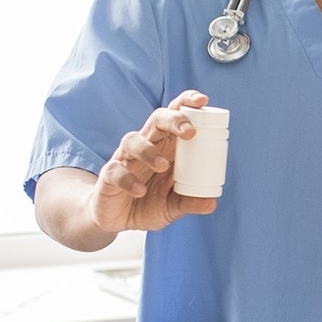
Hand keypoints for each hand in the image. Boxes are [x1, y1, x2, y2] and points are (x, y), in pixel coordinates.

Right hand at [88, 90, 218, 233]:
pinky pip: (115, 170)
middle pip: (156, 119)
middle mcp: (145, 146)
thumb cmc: (148, 203)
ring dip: (148, 151)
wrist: (116, 220)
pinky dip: (128, 178)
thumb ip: (190, 202)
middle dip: (173, 120)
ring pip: (132, 140)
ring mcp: (125, 159)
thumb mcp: (173, 206)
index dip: (186, 103)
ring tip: (163, 166)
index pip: (174, 114)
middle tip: (190, 133)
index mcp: (165, 146)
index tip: (202, 101)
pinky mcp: (109, 175)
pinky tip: (140, 190)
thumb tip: (212, 203)